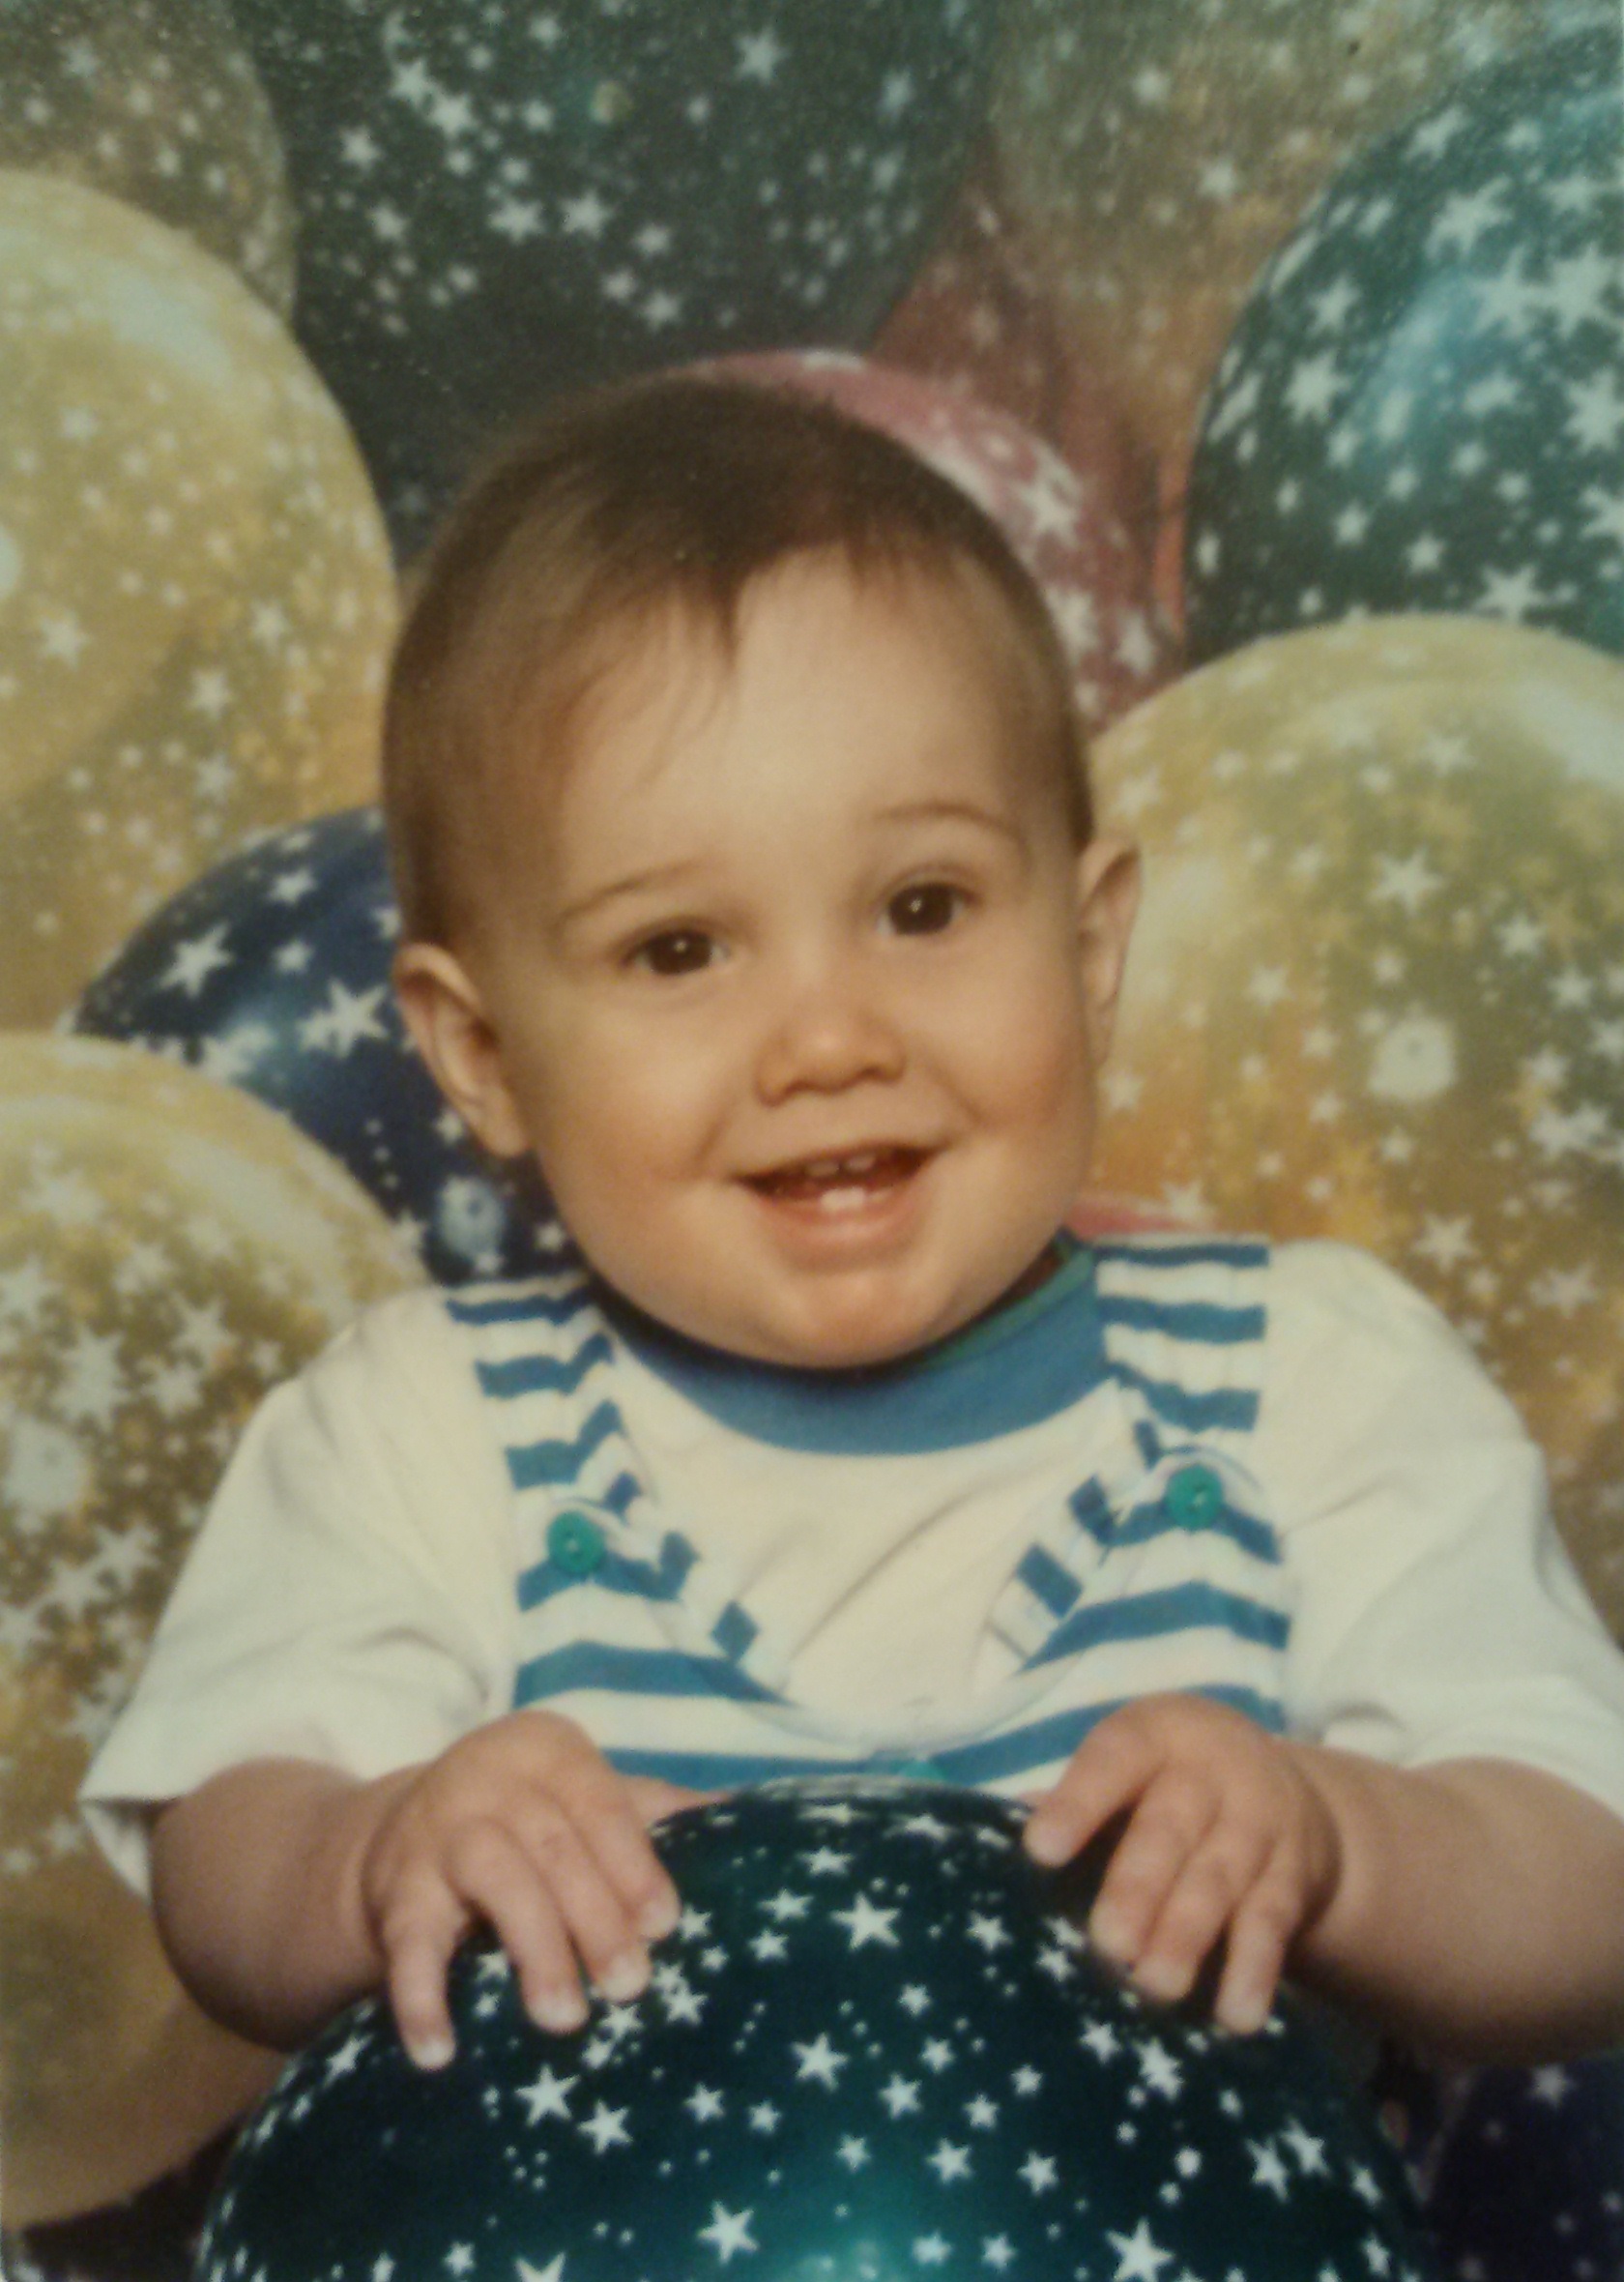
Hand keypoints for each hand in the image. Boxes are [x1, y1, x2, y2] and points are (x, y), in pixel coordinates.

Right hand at [354, 1710, 701, 2067]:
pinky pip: (408, 1945)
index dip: (635, 1864)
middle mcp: (487, 1778)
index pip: (600, 1802)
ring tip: (565, 2017)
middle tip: (631, 1985)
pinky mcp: (393, 1893)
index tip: (666, 1925)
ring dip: (534, 1948)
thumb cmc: (525, 1821)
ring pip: (494, 1878)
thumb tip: (748, 1821)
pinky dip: (422, 1998)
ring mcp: (434, 1833)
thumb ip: (651, 1810)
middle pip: (553, 1845)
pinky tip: (441, 2052)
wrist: (397, 1838)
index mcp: (546, 1750)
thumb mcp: (579, 1796)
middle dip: (595, 1918)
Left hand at [1023, 1695, 1340, 2033]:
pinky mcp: (1294, 1873)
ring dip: (1188, 1935)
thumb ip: (1076, 1800)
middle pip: (1170, 1829)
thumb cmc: (1167, 1782)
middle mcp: (1212, 1770)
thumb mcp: (1130, 1767)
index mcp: (1155, 1735)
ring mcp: (1260, 1820)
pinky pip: (1272, 1922)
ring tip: (1156, 1987)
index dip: (1079, 1803)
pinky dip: (1254, 1969)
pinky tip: (1235, 2015)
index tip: (1040, 1851)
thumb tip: (997, 1837)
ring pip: (1220, 1880)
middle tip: (1108, 1946)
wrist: (1287, 1787)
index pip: (1113, 1760)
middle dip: (1138, 1889)